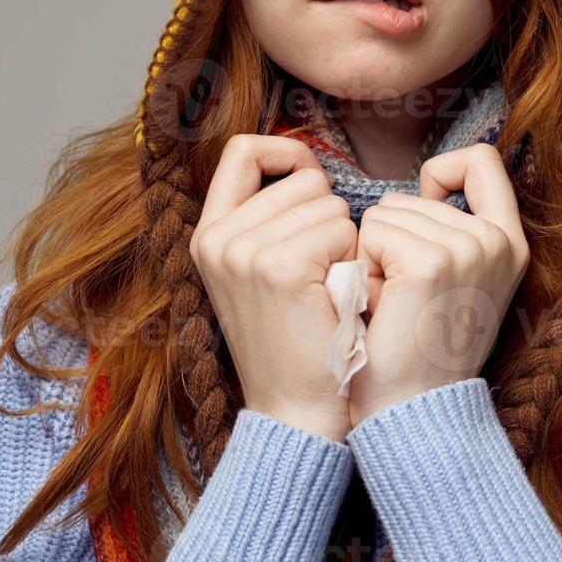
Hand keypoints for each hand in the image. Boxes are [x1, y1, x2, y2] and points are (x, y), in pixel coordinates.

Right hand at [188, 134, 358, 442]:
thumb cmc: (300, 339)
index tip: (314, 182)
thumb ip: (273, 218)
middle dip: (329, 217)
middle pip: (303, 179)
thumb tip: (307, 168)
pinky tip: (338, 298)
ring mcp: (242, 251)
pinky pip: (341, 231)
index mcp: (208, 233)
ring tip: (328, 290)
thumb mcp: (266, 271)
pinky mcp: (278, 268)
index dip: (289, 154)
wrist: (299, 412)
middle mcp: (216, 237)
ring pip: (329, 203)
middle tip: (322, 275)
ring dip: (345, 243)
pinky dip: (353, 261)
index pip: (244, 150)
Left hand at [346, 143, 530, 426]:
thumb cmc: (420, 352)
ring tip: (393, 305)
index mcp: (510, 243)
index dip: (442, 173)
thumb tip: (423, 187)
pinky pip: (371, 232)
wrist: (413, 412)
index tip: (424, 209)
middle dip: (391, 239)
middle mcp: (497, 240)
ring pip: (385, 212)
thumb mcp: (457, 283)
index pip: (481, 161)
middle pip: (413, 194)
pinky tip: (380, 306)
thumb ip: (453, 233)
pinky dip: (363, 268)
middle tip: (404, 298)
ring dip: (374, 257)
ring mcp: (468, 248)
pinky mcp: (430, 262)